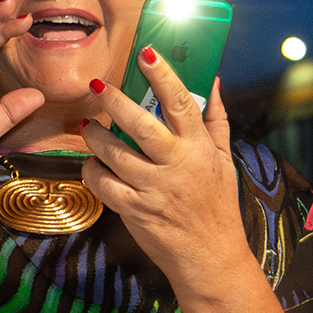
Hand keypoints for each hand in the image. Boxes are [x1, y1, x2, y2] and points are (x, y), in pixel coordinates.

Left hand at [78, 50, 246, 297]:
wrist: (210, 259)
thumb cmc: (217, 206)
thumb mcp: (224, 160)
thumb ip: (215, 120)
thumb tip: (212, 81)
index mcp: (199, 149)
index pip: (181, 104)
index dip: (163, 76)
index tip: (146, 53)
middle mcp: (176, 166)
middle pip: (140, 125)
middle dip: (115, 101)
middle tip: (97, 85)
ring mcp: (154, 190)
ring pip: (114, 154)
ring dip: (95, 136)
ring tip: (88, 126)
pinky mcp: (135, 211)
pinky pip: (103, 184)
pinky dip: (92, 170)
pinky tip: (91, 162)